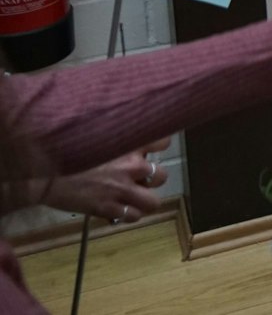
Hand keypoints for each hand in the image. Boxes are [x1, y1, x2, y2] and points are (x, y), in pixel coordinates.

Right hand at [40, 141, 170, 222]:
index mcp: (128, 142)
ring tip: (132, 198)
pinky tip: (118, 209)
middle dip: (153, 178)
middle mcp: (132, 166)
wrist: (41, 170)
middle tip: (138, 178)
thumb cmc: (62, 145)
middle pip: (162, 176)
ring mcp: (122, 190)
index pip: (164, 141)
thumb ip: (111, 130)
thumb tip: (115, 121)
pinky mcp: (108, 209)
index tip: (149, 150)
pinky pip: (132, 217)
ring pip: (153, 202)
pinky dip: (127, 215)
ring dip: (144, 200)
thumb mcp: (93, 130)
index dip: (158, 147)